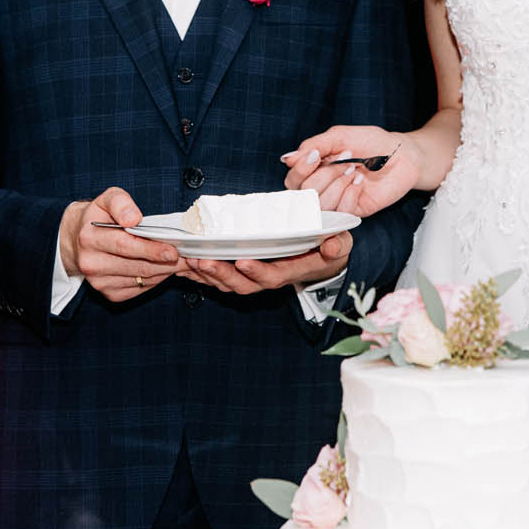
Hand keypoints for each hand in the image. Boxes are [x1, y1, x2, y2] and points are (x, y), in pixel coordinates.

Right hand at [58, 187, 182, 302]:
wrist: (77, 240)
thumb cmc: (99, 217)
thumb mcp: (107, 199)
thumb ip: (120, 202)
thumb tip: (133, 218)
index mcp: (90, 237)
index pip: (125, 246)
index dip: (151, 249)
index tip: (172, 250)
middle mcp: (91, 263)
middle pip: (138, 266)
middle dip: (166, 262)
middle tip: (187, 256)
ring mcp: (99, 282)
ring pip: (143, 279)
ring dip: (165, 271)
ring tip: (181, 260)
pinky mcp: (109, 293)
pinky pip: (140, 288)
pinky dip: (156, 279)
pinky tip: (162, 268)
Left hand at [179, 232, 351, 294]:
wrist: (324, 256)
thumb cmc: (330, 246)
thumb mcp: (341, 243)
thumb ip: (338, 244)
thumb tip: (332, 246)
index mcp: (292, 270)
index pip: (273, 276)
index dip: (257, 271)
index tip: (242, 261)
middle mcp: (271, 277)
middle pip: (244, 284)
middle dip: (222, 275)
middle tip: (202, 262)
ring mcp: (257, 276)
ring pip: (229, 283)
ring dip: (208, 275)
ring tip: (189, 261)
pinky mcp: (246, 271)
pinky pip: (223, 277)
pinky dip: (204, 273)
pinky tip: (187, 263)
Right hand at [282, 126, 417, 215]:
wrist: (402, 154)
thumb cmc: (372, 142)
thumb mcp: (340, 136)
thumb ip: (314, 146)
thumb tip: (286, 159)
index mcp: (315, 169)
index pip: (293, 180)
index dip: (300, 170)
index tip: (316, 156)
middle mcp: (323, 188)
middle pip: (304, 195)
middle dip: (324, 175)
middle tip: (346, 159)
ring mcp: (338, 202)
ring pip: (321, 205)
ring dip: (337, 184)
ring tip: (354, 169)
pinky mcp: (354, 212)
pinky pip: (342, 212)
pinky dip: (350, 193)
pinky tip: (360, 182)